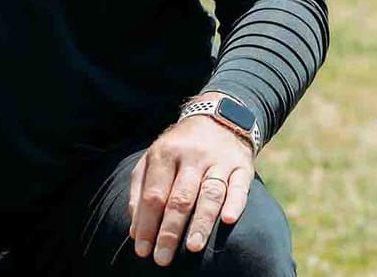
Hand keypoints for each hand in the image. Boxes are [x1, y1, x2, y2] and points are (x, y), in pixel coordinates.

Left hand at [128, 103, 254, 266]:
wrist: (216, 118)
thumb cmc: (178, 148)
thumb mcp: (153, 158)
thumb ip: (140, 189)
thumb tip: (134, 228)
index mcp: (165, 154)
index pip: (154, 193)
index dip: (147, 223)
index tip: (142, 250)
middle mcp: (191, 156)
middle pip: (179, 197)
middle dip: (169, 230)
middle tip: (162, 258)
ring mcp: (218, 161)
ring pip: (209, 194)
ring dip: (201, 222)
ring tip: (192, 248)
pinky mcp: (242, 167)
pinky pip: (239, 187)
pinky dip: (234, 203)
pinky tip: (228, 220)